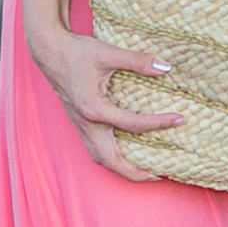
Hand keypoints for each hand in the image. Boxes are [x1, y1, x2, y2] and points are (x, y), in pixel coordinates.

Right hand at [31, 25, 183, 178]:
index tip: (178, 119)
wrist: (49, 50)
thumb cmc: (76, 52)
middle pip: (110, 161)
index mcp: (94, 109)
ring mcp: (80, 125)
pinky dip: (111, 157)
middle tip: (158, 176)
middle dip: (134, 173)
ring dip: (120, 168)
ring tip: (142, 170)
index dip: (159, 123)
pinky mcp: (78, 122)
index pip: (133, 124)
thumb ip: (138, 61)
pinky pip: (95, 148)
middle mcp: (86, 123)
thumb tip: (166, 68)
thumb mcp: (109, 53)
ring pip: (99, 158)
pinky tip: (124, 151)